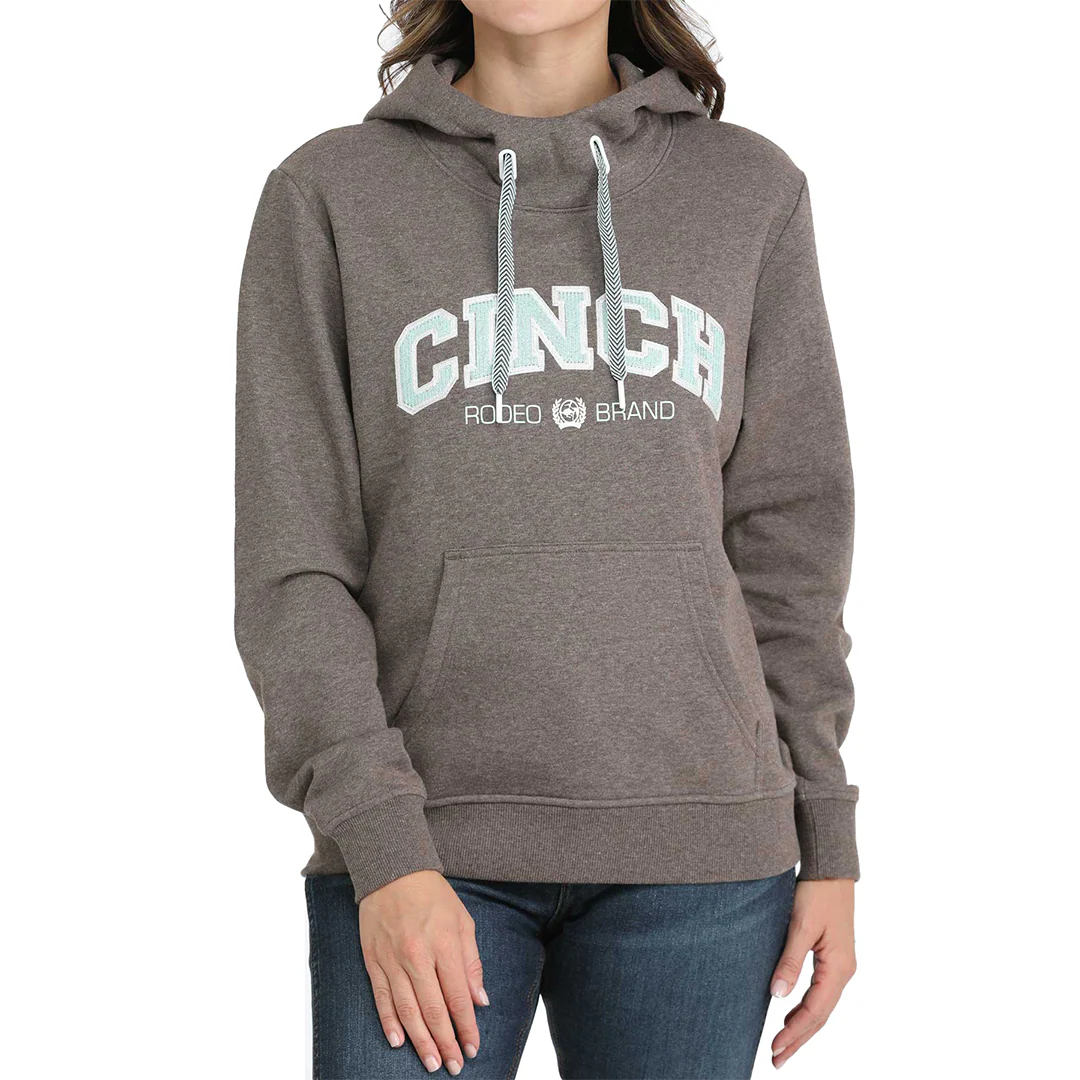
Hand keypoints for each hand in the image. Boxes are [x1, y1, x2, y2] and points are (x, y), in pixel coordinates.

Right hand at [359, 870, 487, 1073]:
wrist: (392, 870)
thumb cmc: (432, 895)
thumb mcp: (462, 920)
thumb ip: (471, 962)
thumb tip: (479, 1000)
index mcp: (443, 944)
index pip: (458, 996)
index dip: (467, 1026)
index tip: (473, 1047)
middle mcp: (417, 956)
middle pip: (433, 1009)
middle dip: (446, 1041)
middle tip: (454, 1065)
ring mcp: (392, 960)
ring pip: (407, 1010)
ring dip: (421, 1040)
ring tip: (432, 1062)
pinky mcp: (373, 960)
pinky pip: (381, 997)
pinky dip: (389, 1022)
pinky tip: (398, 1042)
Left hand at [769, 878, 855, 1067]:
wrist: (831, 869)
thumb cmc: (817, 893)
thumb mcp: (800, 925)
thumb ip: (789, 961)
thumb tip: (778, 996)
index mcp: (839, 967)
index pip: (815, 1010)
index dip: (795, 1033)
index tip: (775, 1049)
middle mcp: (843, 971)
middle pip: (820, 1015)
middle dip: (798, 1039)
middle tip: (776, 1059)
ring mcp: (840, 965)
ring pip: (821, 1006)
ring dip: (802, 1027)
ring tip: (782, 1045)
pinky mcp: (833, 957)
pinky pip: (821, 993)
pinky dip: (807, 1009)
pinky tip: (792, 1015)